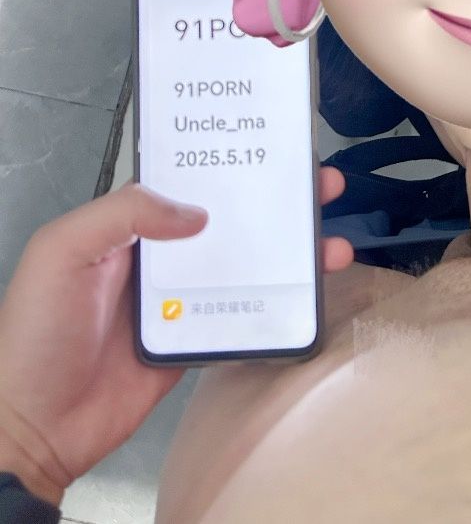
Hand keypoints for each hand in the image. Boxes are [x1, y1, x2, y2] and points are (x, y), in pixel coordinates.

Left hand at [0, 171, 351, 506]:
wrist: (36, 423)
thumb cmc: (40, 328)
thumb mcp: (63, 250)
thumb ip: (124, 214)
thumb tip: (198, 213)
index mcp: (128, 225)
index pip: (187, 181)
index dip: (229, 163)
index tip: (272, 147)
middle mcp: (162, 254)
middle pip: (228, 219)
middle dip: (276, 200)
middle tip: (322, 184)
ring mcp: (183, 299)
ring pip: (245, 264)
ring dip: (289, 251)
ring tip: (332, 242)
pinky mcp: (196, 340)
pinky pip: (242, 313)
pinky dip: (278, 302)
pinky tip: (311, 292)